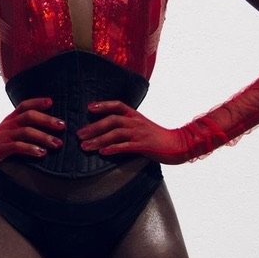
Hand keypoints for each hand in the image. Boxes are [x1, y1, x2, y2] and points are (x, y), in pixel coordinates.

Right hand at [0, 98, 64, 179]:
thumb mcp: (6, 135)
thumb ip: (20, 131)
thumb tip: (43, 132)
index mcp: (9, 120)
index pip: (24, 105)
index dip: (38, 102)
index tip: (52, 102)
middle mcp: (7, 125)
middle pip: (29, 116)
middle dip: (47, 120)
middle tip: (62, 126)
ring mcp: (3, 136)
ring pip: (26, 131)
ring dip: (44, 137)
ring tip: (57, 144)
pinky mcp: (0, 149)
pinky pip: (18, 147)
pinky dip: (31, 149)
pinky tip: (42, 153)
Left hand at [76, 101, 192, 164]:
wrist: (179, 145)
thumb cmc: (159, 137)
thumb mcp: (143, 127)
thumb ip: (129, 126)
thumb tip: (111, 129)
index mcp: (136, 115)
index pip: (117, 105)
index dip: (103, 105)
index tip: (89, 108)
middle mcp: (136, 122)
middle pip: (111, 120)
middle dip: (93, 127)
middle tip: (79, 134)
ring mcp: (140, 133)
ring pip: (115, 133)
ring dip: (98, 139)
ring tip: (85, 146)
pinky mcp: (144, 145)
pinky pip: (125, 146)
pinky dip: (113, 148)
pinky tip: (102, 152)